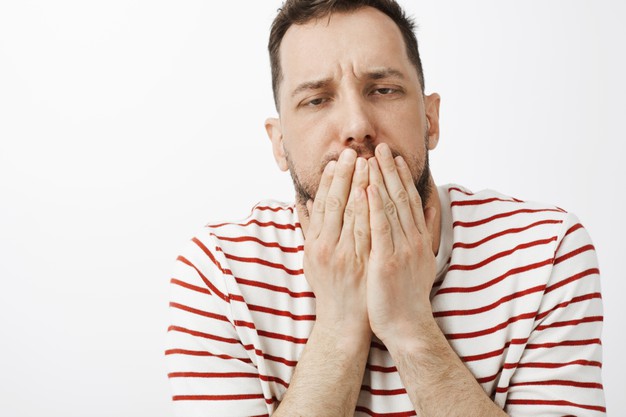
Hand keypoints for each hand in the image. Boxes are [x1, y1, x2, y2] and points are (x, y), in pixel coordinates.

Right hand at [304, 148, 370, 335]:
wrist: (344, 320)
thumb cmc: (328, 287)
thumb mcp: (310, 258)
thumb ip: (308, 228)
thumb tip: (302, 201)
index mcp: (315, 244)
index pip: (324, 205)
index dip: (330, 181)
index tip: (336, 161)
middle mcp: (330, 248)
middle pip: (339, 204)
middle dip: (346, 176)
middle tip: (353, 152)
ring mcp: (350, 255)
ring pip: (357, 214)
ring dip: (363, 186)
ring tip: (369, 163)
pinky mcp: (367, 262)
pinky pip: (372, 231)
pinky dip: (375, 209)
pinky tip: (379, 191)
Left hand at [365, 143, 437, 343]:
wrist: (407, 326)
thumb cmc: (408, 295)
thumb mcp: (421, 260)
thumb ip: (424, 233)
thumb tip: (431, 208)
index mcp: (417, 239)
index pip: (409, 201)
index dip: (401, 177)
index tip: (393, 157)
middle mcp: (412, 240)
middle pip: (401, 198)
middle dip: (390, 171)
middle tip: (381, 147)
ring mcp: (401, 250)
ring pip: (391, 208)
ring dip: (381, 181)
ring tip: (372, 158)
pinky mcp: (387, 261)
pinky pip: (381, 229)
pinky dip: (375, 207)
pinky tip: (368, 188)